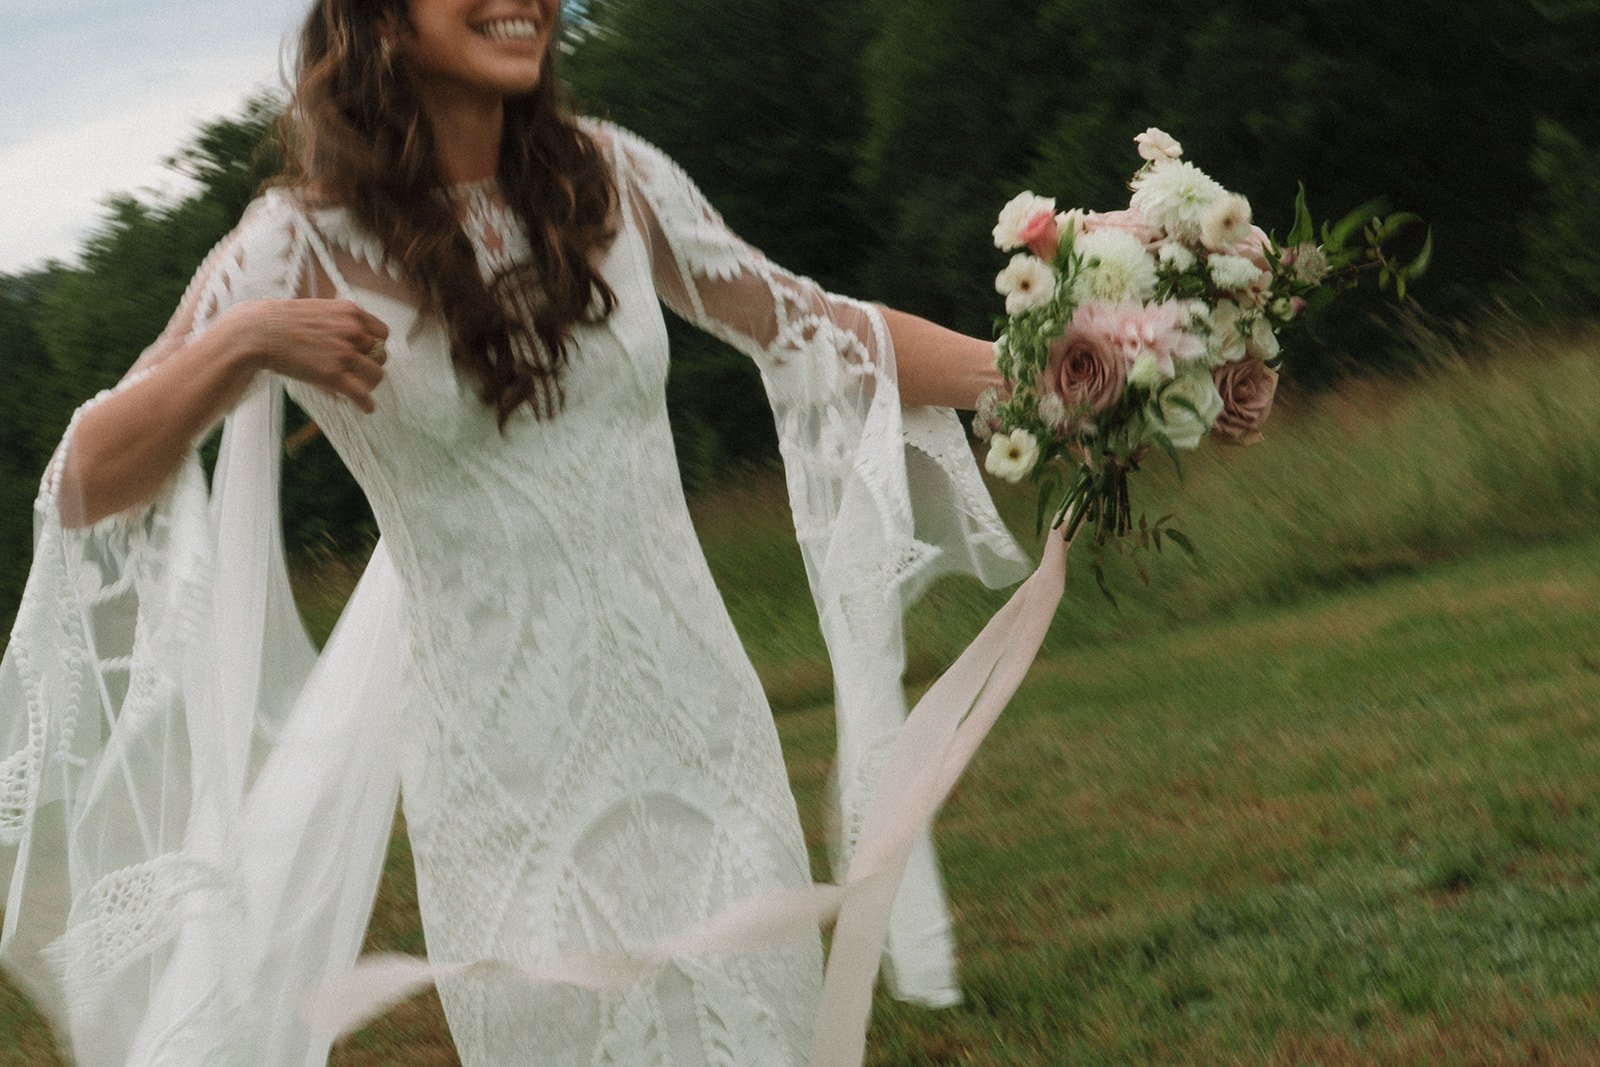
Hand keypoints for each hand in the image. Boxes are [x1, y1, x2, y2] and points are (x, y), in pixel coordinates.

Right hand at [229, 298, 389, 413]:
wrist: (258, 331)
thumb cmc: (282, 321)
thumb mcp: (319, 310)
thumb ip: (339, 321)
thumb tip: (352, 336)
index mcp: (350, 313)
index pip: (382, 333)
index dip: (376, 345)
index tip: (368, 353)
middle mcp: (353, 331)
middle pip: (381, 355)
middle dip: (371, 364)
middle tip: (360, 372)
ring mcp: (344, 353)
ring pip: (376, 374)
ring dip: (370, 383)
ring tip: (361, 388)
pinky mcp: (333, 374)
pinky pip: (361, 394)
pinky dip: (366, 403)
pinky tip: (366, 408)